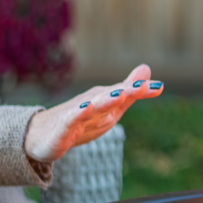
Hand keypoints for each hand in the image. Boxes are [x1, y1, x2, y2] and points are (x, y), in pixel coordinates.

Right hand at [22, 64, 162, 162]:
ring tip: (120, 95)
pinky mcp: (63, 127)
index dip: (142, 91)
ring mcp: (77, 114)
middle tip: (143, 87)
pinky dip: (79, 114)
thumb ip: (129, 92)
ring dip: (106, 100)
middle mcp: (92, 102)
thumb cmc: (80, 121)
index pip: (125, 93)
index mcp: (104, 99)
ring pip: (93, 106)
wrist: (42, 135)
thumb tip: (146, 68)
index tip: (159, 87)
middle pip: (111, 96)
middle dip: (127, 91)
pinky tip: (87, 109)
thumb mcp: (110, 109)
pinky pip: (71, 120)